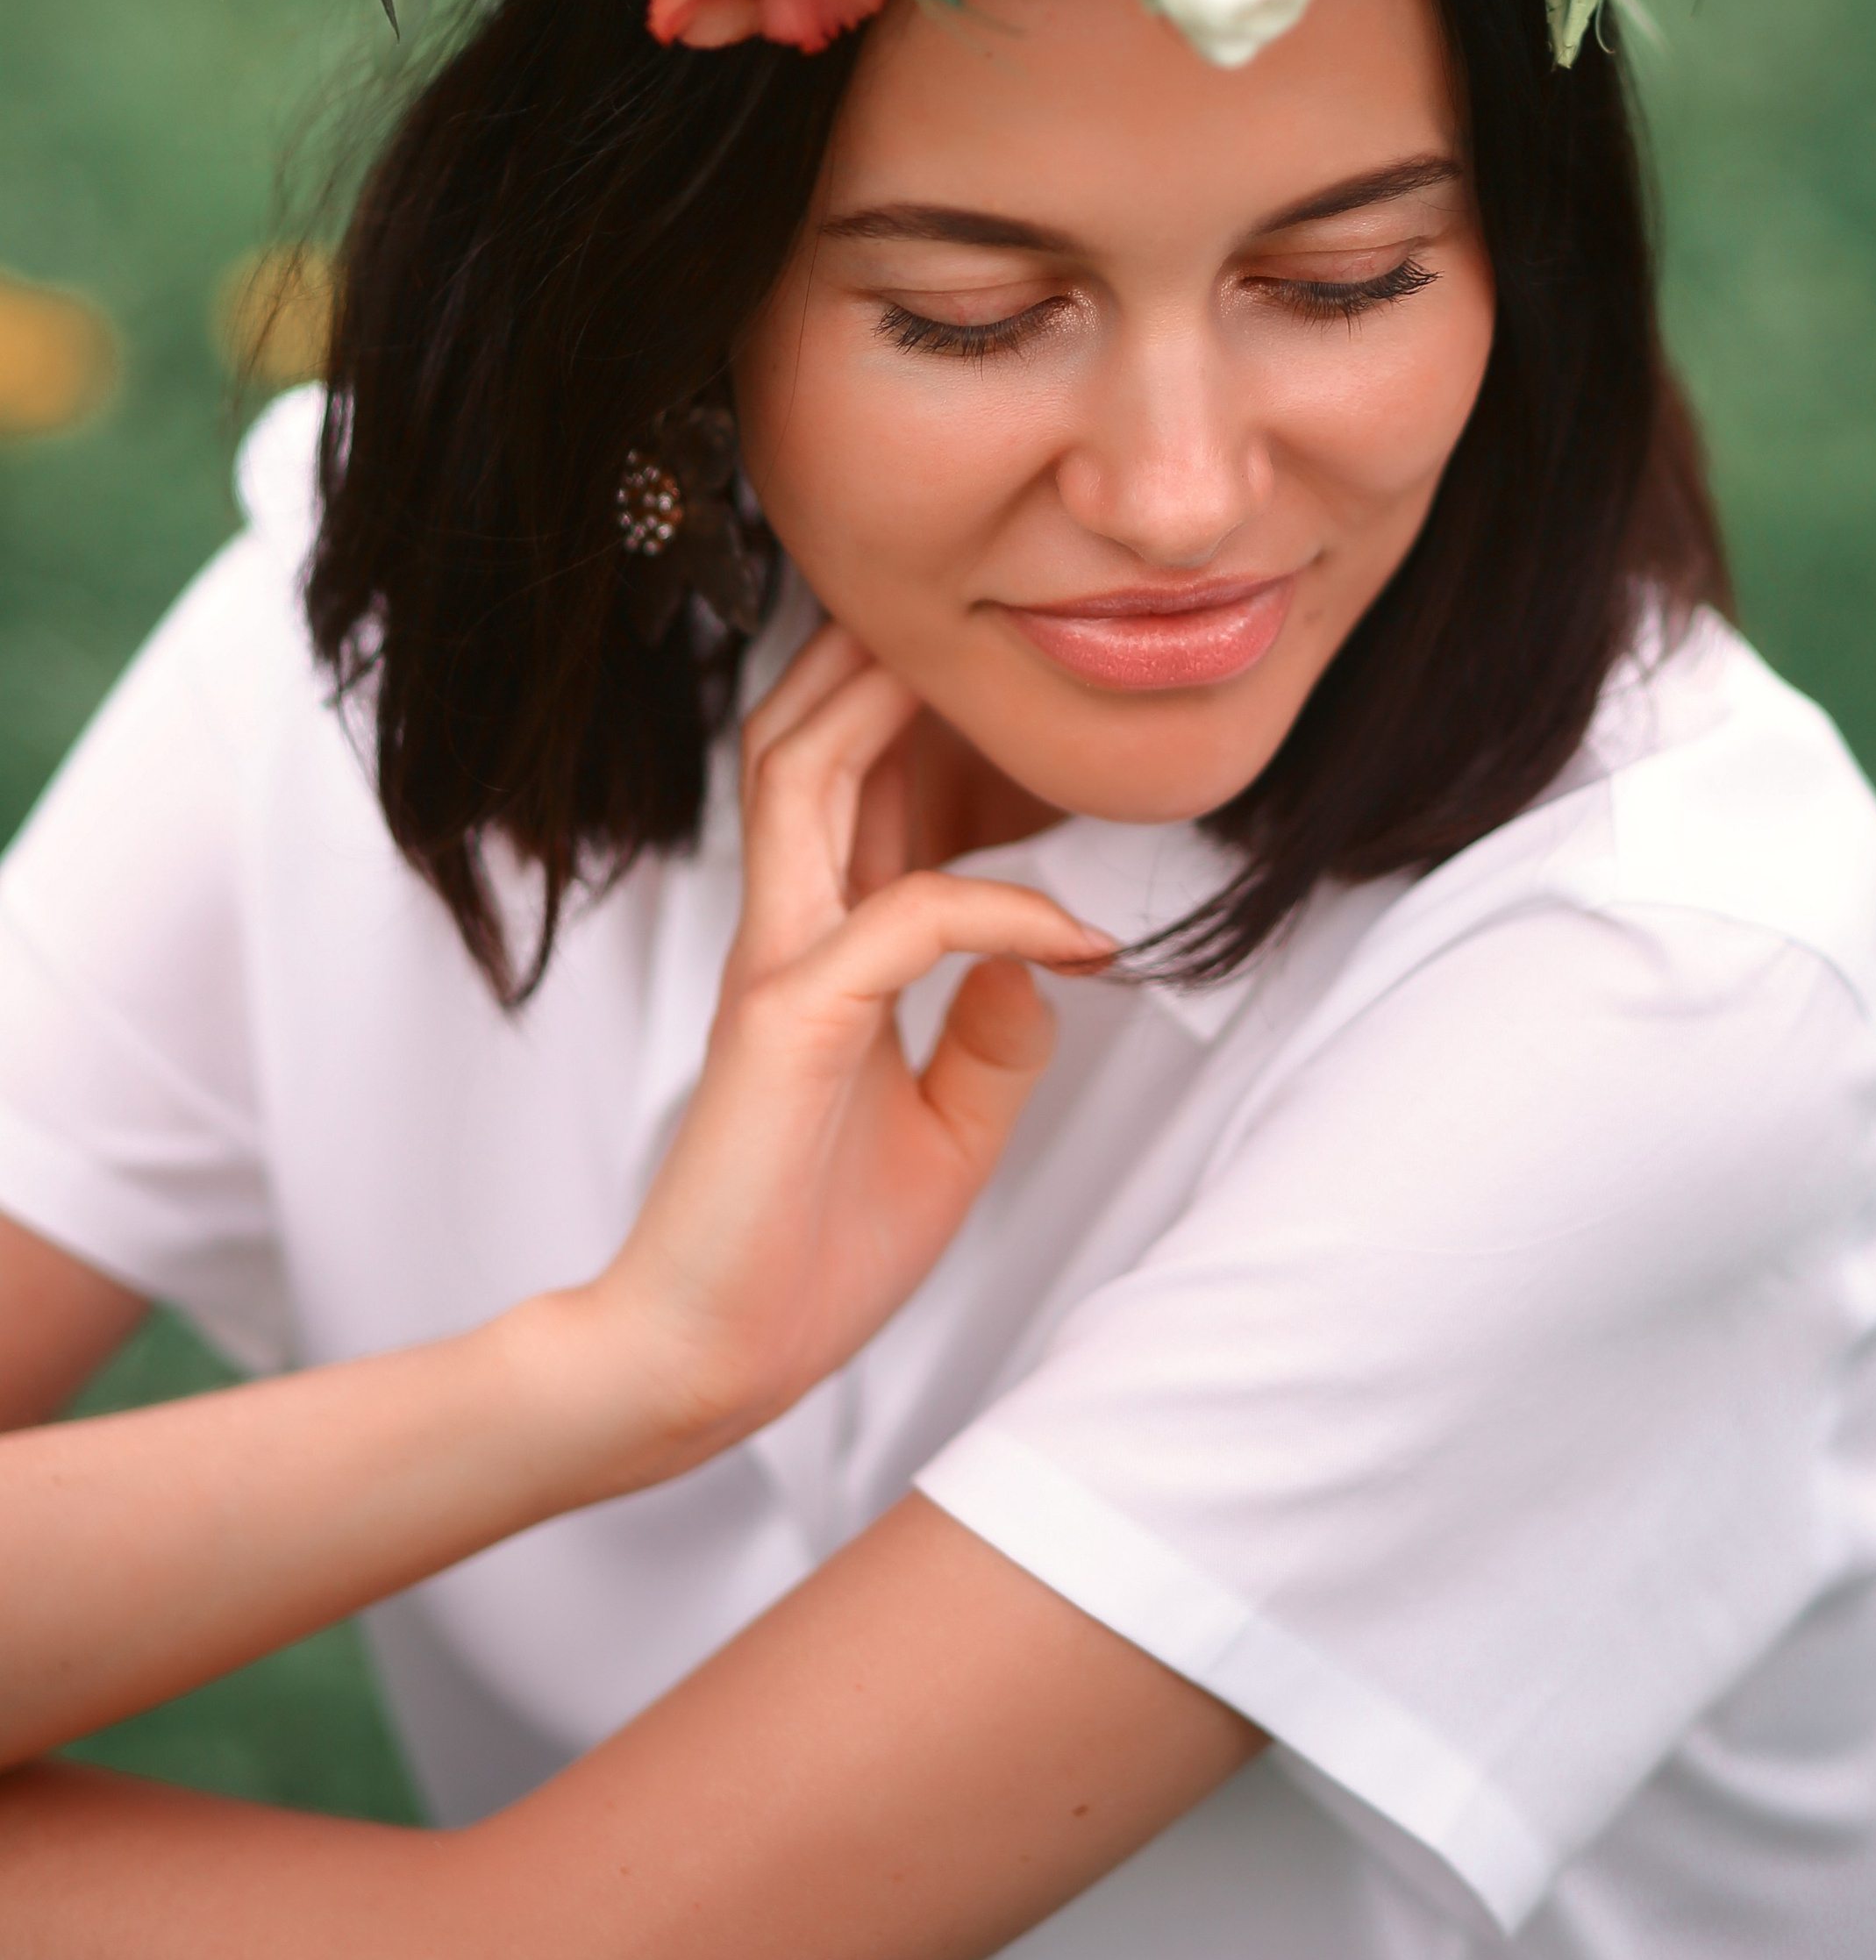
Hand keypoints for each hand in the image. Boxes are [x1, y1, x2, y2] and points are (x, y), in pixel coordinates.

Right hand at [577, 627, 1113, 1485]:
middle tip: (968, 598)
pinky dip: (1006, 909)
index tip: (1009, 685)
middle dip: (874, 657)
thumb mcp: (945, 1137)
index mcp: (811, 949)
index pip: (847, 789)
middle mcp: (784, 934)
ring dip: (890, 707)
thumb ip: (991, 1044)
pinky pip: (909, 918)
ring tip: (984, 666)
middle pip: (808, 741)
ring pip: (811, 777)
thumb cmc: (804, 1257)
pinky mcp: (788, 1019)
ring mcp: (778, 967)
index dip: (911, 717)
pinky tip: (1083, 936)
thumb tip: (1042, 962)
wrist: (708, 1361)